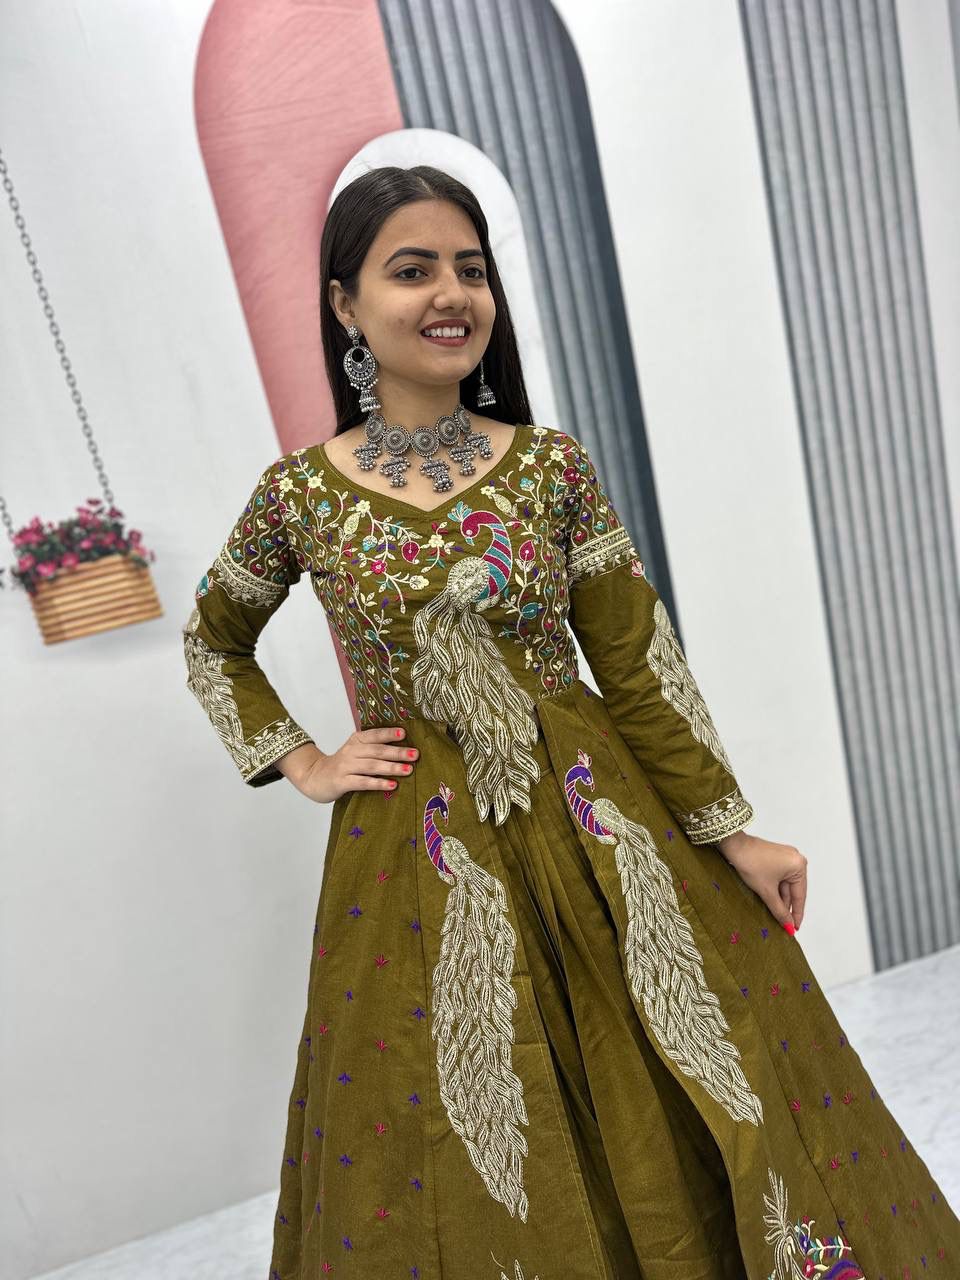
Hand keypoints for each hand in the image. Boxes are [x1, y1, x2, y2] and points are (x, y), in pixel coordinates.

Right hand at [280, 727, 418, 803]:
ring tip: (408, 770)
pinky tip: (392, 785)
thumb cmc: (342, 765)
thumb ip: (373, 747)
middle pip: (377, 750)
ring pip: (371, 766)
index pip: (374, 735)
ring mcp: (345, 767)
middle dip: (397, 752)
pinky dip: (378, 783)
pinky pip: (362, 782)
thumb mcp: (355, 751)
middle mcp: (350, 751)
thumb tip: (403, 746)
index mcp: (355, 740)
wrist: (314, 777)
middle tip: (415, 754)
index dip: (388, 734)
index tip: (404, 734)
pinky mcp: (341, 782)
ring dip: (391, 767)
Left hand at [715, 830, 806, 930]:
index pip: (800, 896)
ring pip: (785, 885)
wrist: (733, 845)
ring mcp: (786, 857)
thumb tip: (788, 925)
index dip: (796, 914)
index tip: (795, 928)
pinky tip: (770, 900)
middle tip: (783, 925)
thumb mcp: (767, 891)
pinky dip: (775, 889)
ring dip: (779, 898)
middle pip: (793, 890)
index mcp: (799, 866)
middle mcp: (796, 860)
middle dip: (786, 907)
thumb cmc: (750, 863)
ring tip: (774, 914)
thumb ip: (779, 910)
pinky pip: (779, 878)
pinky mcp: (776, 857)